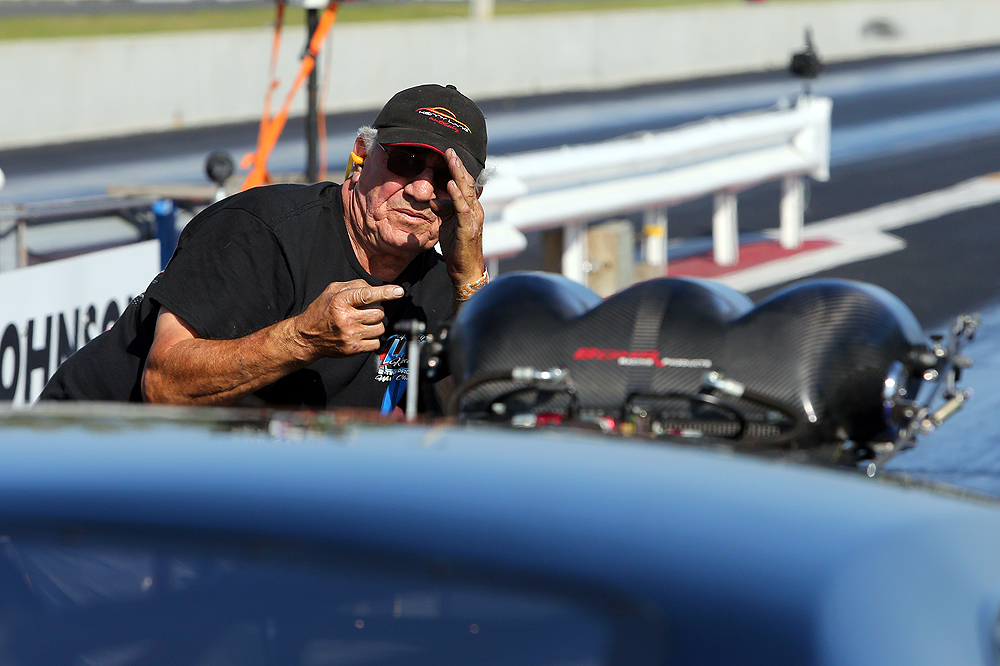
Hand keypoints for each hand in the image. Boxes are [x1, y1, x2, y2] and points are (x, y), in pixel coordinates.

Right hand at [295, 280, 404, 358]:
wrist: (307, 337)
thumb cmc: (321, 311)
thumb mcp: (332, 291)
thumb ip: (353, 285)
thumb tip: (375, 288)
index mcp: (340, 301)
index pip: (367, 295)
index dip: (385, 292)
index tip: (399, 291)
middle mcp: (346, 318)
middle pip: (378, 312)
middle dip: (375, 311)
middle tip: (364, 312)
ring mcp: (350, 335)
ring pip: (380, 328)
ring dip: (375, 324)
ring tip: (362, 323)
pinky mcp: (353, 348)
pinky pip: (376, 342)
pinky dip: (373, 338)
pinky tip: (362, 334)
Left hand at [437, 148, 485, 284]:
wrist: (466, 271)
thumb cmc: (457, 249)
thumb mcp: (447, 225)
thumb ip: (443, 210)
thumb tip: (434, 199)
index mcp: (471, 208)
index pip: (465, 185)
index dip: (458, 169)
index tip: (449, 154)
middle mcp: (475, 210)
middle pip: (468, 183)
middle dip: (458, 166)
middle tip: (450, 149)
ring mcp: (473, 219)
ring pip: (467, 192)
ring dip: (458, 174)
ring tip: (451, 160)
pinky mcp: (468, 229)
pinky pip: (462, 209)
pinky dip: (457, 195)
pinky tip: (450, 184)